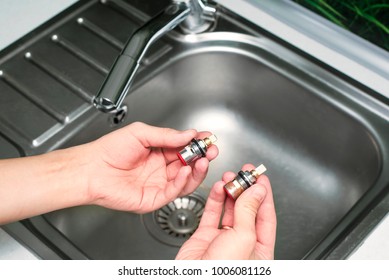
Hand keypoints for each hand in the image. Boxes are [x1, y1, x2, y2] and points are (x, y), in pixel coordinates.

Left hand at [86, 122, 217, 212]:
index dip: (197, 143)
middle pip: (188, 164)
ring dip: (197, 170)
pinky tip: (186, 171)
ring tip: (203, 160)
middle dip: (202, 156)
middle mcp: (161, 168)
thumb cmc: (109, 151)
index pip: (183, 148)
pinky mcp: (154, 198)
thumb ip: (166, 135)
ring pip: (186, 180)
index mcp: (158, 152)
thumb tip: (188, 134)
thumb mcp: (141, 133)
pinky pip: (173, 192)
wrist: (91, 170)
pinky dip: (183, 182)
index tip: (207, 138)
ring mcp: (158, 184)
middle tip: (210, 150)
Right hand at [176, 164, 275, 259]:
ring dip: (229, 192)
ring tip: (229, 177)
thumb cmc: (222, 273)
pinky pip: (212, 214)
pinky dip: (215, 199)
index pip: (265, 215)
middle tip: (243, 173)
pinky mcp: (206, 237)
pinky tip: (218, 188)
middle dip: (245, 189)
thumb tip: (256, 191)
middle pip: (247, 210)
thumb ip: (249, 211)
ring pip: (229, 209)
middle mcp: (243, 243)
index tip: (260, 177)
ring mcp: (223, 239)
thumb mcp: (243, 237)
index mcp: (260, 249)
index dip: (263, 194)